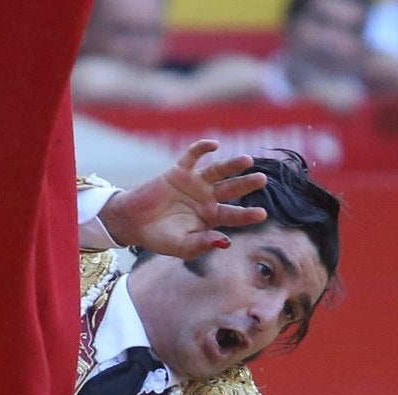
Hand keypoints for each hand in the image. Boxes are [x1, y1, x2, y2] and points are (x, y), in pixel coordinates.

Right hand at [97, 139, 268, 258]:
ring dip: (232, 165)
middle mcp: (207, 198)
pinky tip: (214, 144)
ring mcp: (194, 183)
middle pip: (232, 189)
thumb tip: (226, 241)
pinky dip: (202, 149)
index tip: (262, 213)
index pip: (234, 215)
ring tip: (248, 160)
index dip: (248, 214)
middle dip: (247, 184)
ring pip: (218, 171)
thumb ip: (204, 244)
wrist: (134, 224)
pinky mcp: (179, 171)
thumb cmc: (160, 238)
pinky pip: (192, 156)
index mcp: (211, 217)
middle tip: (263, 179)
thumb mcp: (183, 246)